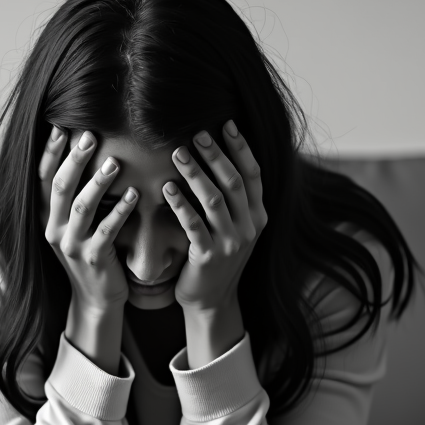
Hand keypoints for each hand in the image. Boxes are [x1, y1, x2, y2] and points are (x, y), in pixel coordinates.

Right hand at [40, 126, 139, 312]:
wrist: (96, 298)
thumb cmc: (90, 252)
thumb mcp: (73, 224)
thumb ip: (72, 195)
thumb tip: (81, 151)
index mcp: (46, 217)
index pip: (43, 178)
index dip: (50, 152)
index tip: (60, 125)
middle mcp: (53, 229)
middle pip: (60, 187)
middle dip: (74, 159)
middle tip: (90, 134)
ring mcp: (72, 245)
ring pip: (82, 207)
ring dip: (98, 182)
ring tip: (115, 162)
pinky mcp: (94, 259)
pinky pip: (106, 231)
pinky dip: (120, 211)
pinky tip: (134, 195)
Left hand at [163, 120, 266, 314]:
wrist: (212, 300)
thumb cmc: (218, 257)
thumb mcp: (235, 228)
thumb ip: (234, 200)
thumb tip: (221, 157)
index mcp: (258, 216)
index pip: (254, 174)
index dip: (241, 148)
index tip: (227, 123)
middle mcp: (249, 227)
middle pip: (233, 182)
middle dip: (215, 154)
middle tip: (197, 132)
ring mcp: (231, 243)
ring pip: (214, 200)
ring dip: (195, 173)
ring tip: (177, 152)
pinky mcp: (208, 257)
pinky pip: (193, 225)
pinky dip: (180, 204)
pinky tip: (166, 187)